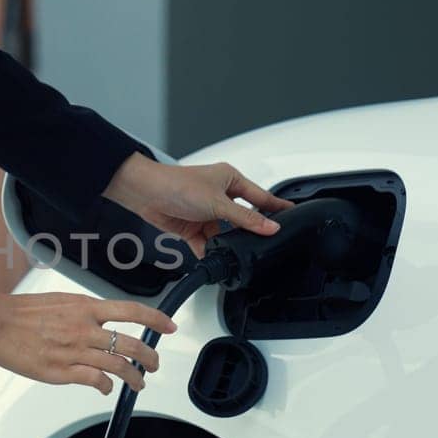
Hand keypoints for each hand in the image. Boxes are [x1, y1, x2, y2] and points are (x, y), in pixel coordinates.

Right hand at [0, 291, 176, 394]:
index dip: (155, 319)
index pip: (131, 310)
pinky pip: (96, 381)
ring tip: (138, 382)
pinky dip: (106, 387)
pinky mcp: (61, 371)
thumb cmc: (20, 311)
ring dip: (133, 377)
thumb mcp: (59, 301)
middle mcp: (84, 328)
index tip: (169, 326)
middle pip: (131, 344)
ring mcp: (74, 351)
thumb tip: (98, 320)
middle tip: (153, 364)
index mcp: (84, 307)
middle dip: (149, 357)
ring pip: (118, 366)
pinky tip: (106, 389)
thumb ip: (82, 312)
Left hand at [103, 154, 296, 256]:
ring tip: (234, 251)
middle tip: (262, 243)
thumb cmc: (178, 184)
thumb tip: (270, 227)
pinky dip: (210, 250)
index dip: (276, 207)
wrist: (146, 193)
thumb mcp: (218, 203)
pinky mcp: (193, 227)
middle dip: (248, 231)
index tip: (292, 214)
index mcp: (230, 180)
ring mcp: (206, 212)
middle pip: (243, 218)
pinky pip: (207, 243)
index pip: (260, 196)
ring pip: (225, 233)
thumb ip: (245, 218)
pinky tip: (215, 257)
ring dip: (227, 242)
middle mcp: (219, 195)